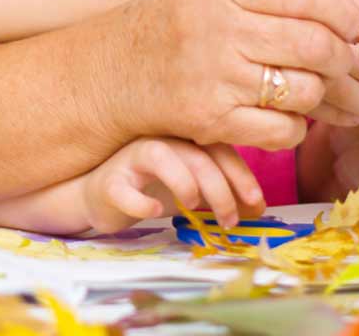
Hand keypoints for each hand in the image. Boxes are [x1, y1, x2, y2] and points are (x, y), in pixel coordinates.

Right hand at [81, 138, 264, 233]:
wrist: (101, 197)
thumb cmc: (150, 188)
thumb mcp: (193, 190)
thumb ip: (223, 192)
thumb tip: (257, 208)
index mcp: (181, 139)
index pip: (217, 148)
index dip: (240, 174)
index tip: (256, 202)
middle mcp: (157, 141)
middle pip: (195, 154)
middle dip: (219, 189)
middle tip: (228, 220)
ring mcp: (129, 158)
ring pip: (160, 156)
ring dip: (184, 184)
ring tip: (192, 207)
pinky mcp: (109, 181)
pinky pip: (124, 187)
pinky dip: (142, 202)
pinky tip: (155, 212)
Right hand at [111, 0, 358, 151]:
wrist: (109, 71)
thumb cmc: (169, 28)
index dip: (347, 16)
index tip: (357, 29)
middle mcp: (215, 26)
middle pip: (318, 47)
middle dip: (347, 62)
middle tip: (348, 67)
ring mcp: (212, 75)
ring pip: (307, 91)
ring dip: (320, 97)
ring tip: (308, 90)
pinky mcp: (210, 118)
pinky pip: (284, 130)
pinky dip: (294, 128)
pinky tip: (281, 115)